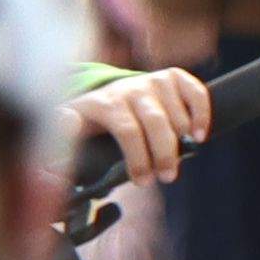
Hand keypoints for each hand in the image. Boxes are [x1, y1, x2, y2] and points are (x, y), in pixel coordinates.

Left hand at [68, 66, 209, 185]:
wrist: (106, 93)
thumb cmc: (91, 120)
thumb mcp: (71, 129)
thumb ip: (64, 137)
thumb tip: (58, 147)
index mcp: (105, 102)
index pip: (127, 130)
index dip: (138, 158)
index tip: (142, 182)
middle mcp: (130, 87)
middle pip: (155, 122)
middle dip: (163, 154)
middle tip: (167, 177)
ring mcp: (153, 80)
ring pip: (176, 113)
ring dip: (181, 141)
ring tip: (175, 163)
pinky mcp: (173, 77)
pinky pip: (195, 91)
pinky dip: (201, 113)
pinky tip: (199, 135)